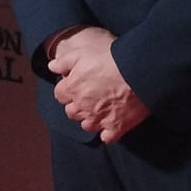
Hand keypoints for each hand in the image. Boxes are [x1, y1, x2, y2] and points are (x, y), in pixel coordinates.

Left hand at [47, 27, 150, 142]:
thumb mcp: (83, 53)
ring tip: (100, 108)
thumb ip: (64, 61)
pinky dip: (107, 132)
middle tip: (89, 95)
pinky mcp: (116, 128)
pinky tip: (111, 123)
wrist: (138, 72)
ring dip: (90, 118)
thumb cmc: (111, 60)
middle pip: (71, 112)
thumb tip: (51, 66)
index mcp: (72, 89)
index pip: (60, 95)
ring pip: (87, 125)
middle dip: (77, 104)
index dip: (67, 89)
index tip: (76, 84)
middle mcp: (82, 108)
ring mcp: (99, 120)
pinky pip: (106, 137)